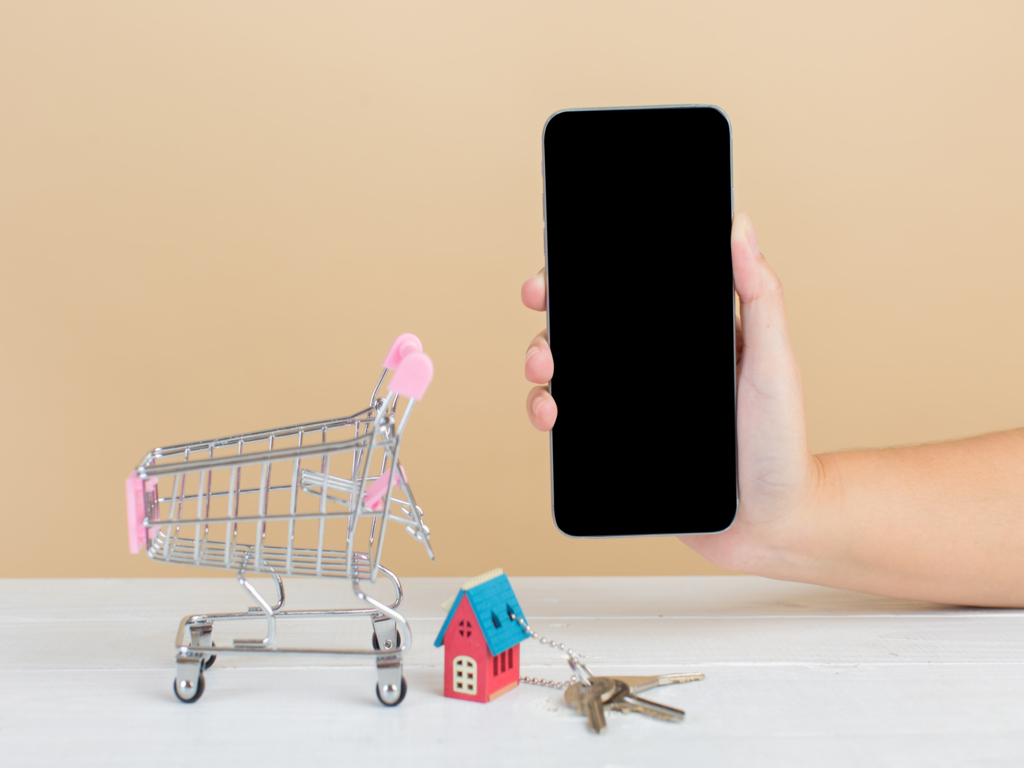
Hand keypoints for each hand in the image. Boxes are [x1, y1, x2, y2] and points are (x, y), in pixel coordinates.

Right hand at [520, 213, 822, 575]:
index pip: (627, 294)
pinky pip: (570, 423)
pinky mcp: (615, 445)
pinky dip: (547, 411)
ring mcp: (629, 406)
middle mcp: (649, 367)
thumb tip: (741, 225)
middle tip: (540, 303)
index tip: (562, 261)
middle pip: (586, 327)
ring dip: (541, 359)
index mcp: (682, 337)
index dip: (587, 272)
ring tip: (543, 369)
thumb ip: (760, 296)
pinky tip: (551, 414)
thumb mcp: (774, 362)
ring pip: (568, 371)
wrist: (771, 522)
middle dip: (552, 311)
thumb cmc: (781, 441)